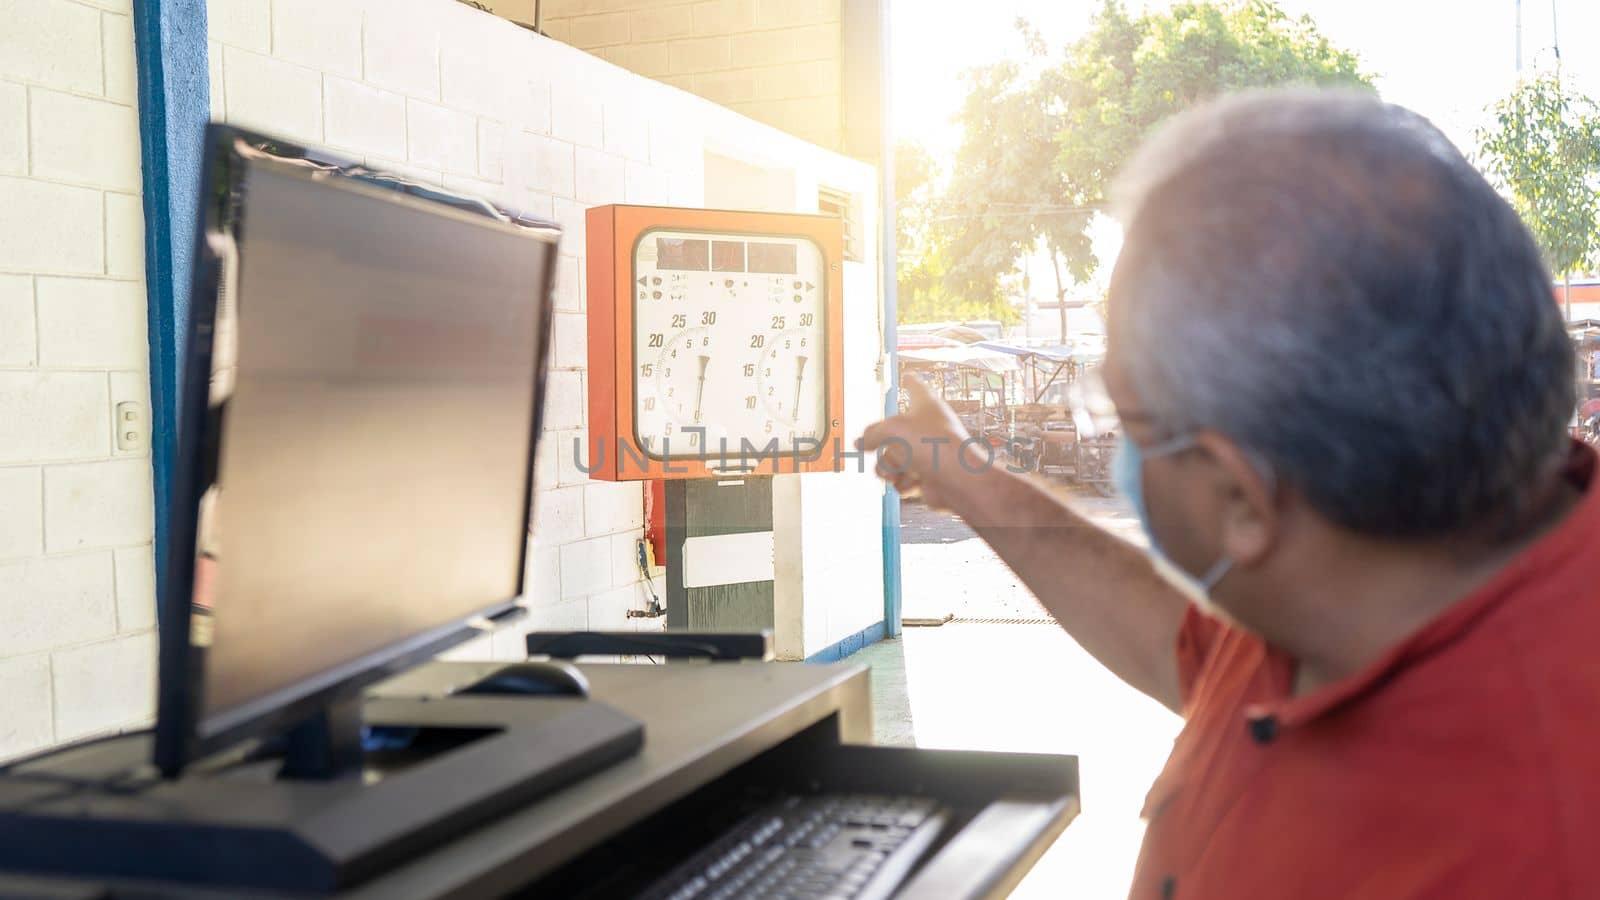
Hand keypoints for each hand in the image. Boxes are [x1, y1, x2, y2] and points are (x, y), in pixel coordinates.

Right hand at [859, 375, 979, 510]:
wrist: (959, 481)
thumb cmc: (933, 445)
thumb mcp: (893, 430)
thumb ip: (871, 434)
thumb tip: (858, 444)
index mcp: (926, 405)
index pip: (916, 387)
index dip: (910, 382)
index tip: (908, 376)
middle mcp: (927, 428)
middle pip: (891, 433)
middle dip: (882, 446)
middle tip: (881, 449)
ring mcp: (926, 454)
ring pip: (891, 460)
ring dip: (889, 468)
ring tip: (897, 472)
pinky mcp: (926, 477)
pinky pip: (901, 480)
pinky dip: (903, 483)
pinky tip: (913, 483)